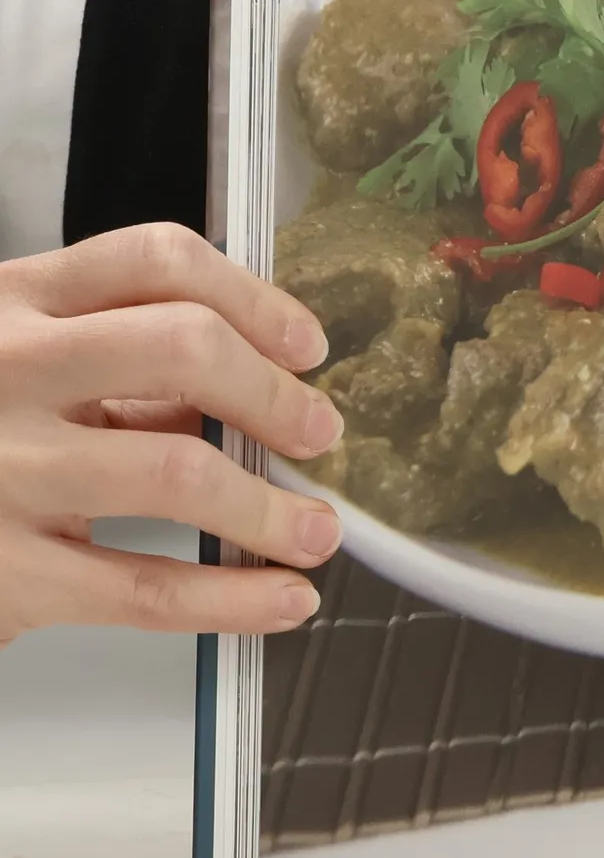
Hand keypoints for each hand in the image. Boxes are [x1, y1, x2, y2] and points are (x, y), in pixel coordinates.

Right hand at [0, 224, 342, 647]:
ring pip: (176, 470)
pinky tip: (283, 598)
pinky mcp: (3, 570)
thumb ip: (123, 366)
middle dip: (275, 394)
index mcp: (17, 302)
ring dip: (271, 508)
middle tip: (318, 434)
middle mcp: (6, 370)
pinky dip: (235, 597)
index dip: (254, 299)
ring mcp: (1, 468)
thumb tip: (259, 392)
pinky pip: (146, 585)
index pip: (156, 260)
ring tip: (316, 531)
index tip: (307, 346)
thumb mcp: (26, 366)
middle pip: (182, 345)